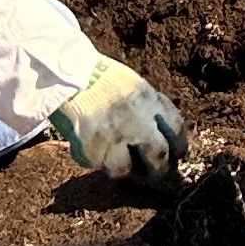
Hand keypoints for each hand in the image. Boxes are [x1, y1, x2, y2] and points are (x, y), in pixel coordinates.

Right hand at [51, 59, 186, 182]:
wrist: (65, 72)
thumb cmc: (97, 75)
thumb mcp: (131, 84)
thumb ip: (147, 106)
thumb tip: (159, 131)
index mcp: (150, 101)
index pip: (177, 129)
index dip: (179, 146)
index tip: (177, 155)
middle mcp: (138, 122)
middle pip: (158, 156)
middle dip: (158, 170)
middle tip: (152, 173)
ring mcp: (114, 138)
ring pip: (124, 169)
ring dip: (120, 168)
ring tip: (112, 159)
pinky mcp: (91, 150)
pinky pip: (95, 165)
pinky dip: (92, 160)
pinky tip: (87, 147)